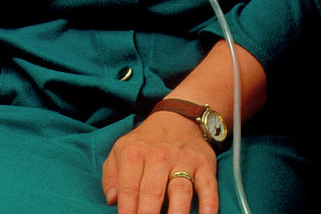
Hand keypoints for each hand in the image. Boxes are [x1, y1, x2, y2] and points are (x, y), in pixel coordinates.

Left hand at [102, 112, 219, 213]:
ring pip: (180, 190)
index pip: (128, 190)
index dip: (126, 213)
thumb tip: (112, 200)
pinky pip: (208, 185)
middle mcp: (160, 156)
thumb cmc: (147, 142)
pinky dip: (209, 202)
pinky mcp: (204, 164)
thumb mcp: (121, 150)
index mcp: (136, 153)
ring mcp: (184, 160)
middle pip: (152, 193)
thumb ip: (111, 176)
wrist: (180, 116)